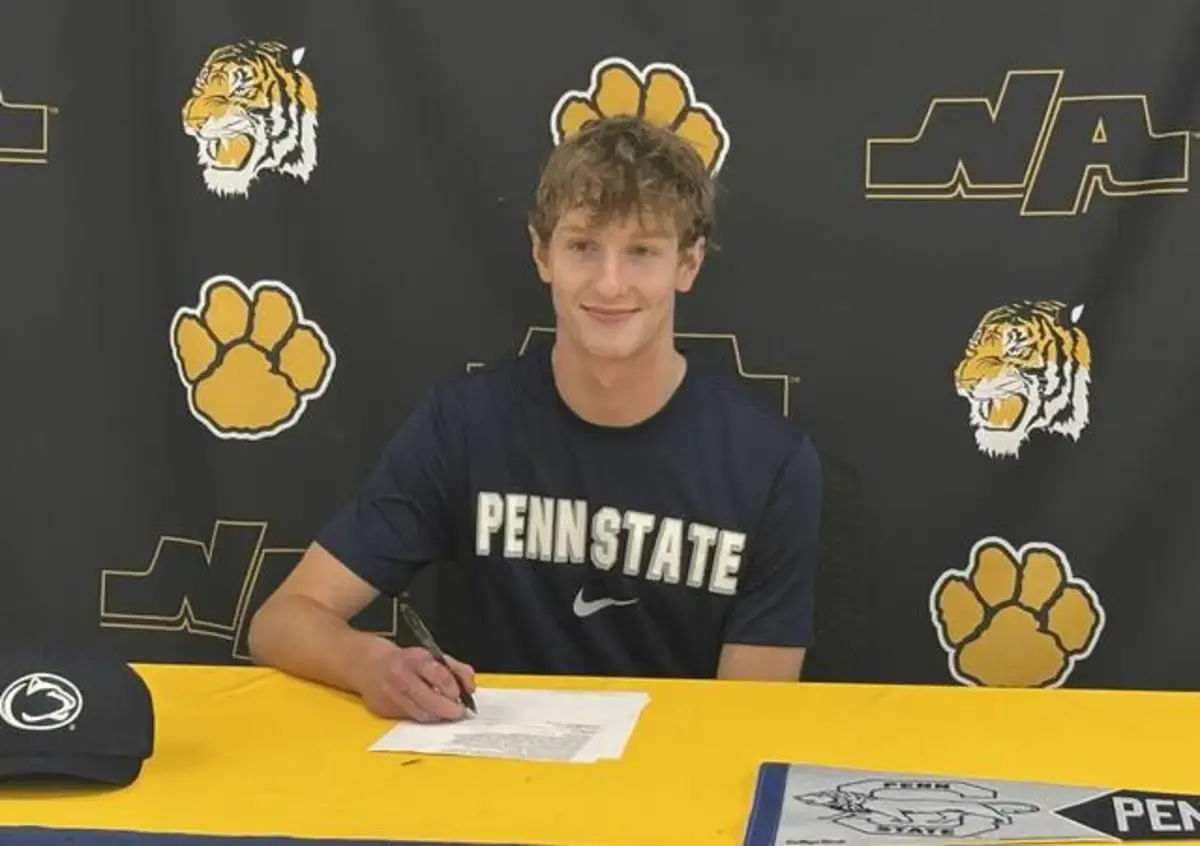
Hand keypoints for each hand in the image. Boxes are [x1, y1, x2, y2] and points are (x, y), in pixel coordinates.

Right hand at [353, 639, 476, 721]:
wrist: (366, 664)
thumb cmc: (404, 660)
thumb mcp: (430, 655)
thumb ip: (454, 668)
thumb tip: (471, 686)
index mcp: (414, 660)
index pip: (439, 676)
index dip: (454, 688)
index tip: (461, 695)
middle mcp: (400, 678)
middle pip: (430, 700)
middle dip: (449, 710)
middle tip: (460, 713)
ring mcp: (390, 695)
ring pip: (420, 714)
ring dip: (438, 716)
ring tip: (446, 713)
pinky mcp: (383, 709)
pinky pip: (409, 718)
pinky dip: (423, 717)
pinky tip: (429, 712)